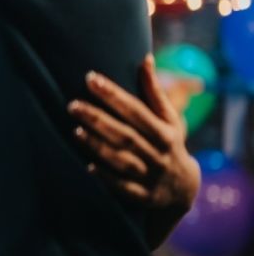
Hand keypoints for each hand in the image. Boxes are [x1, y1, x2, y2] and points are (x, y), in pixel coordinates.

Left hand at [68, 55, 199, 218]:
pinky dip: (107, 178)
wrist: (184, 189)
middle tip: (72, 104)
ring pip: (123, 161)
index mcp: (165, 132)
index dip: (114, 95)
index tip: (91, 78)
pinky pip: (124, 188)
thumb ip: (154, 91)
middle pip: (127, 135)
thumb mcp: (168, 119)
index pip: (137, 111)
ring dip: (99, 146)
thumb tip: (145, 58)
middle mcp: (159, 154)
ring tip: (75, 130)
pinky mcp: (144, 197)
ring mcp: (151, 177)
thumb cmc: (169, 143)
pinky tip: (86, 166)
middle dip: (99, 119)